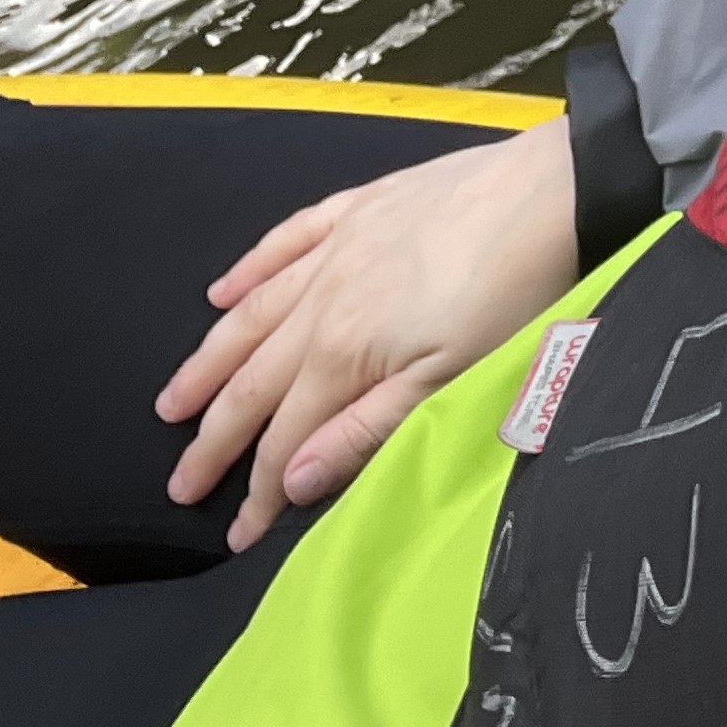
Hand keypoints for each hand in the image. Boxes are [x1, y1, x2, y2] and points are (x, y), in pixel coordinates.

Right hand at [156, 121, 583, 549]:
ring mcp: (337, 247)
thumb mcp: (448, 380)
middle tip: (178, 483)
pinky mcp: (360, 207)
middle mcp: (322, 300)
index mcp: (344, 353)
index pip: (285, 438)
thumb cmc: (514, 296)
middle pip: (252, 381)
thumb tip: (290, 482)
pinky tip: (222, 291)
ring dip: (208, 361)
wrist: (553, 192)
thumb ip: (365, 432)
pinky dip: (248, 270)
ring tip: (172, 401)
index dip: (258, 491)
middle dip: (212, 438)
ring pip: (252, 314)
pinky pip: (285, 241)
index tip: (236, 534)